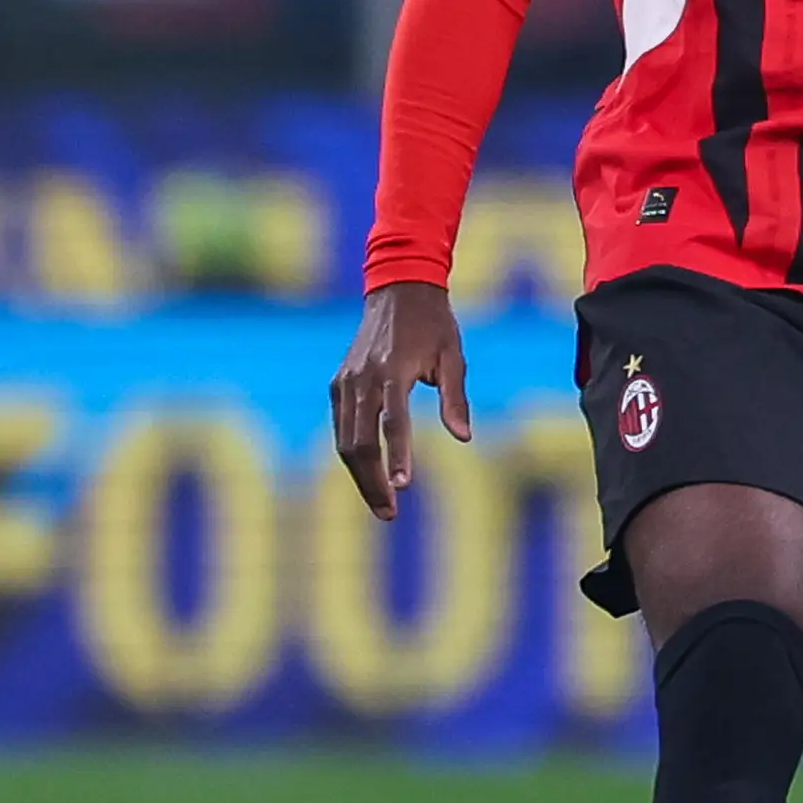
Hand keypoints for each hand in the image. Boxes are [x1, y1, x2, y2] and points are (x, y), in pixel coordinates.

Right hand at [329, 279, 471, 519]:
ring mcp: (346, 381)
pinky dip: (352, 454)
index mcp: (393, 371)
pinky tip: (368, 475)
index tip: (403, 488)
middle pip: (360, 442)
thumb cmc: (434, 325)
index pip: (393, 424)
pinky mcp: (339, 383)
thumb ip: (456, 399)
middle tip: (390, 513)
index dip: (398, 458)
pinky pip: (341, 427)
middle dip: (373, 481)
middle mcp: (363, 378)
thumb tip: (463, 437)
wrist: (398, 289)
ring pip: (345, 440)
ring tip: (381, 504)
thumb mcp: (454, 357)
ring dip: (361, 476)